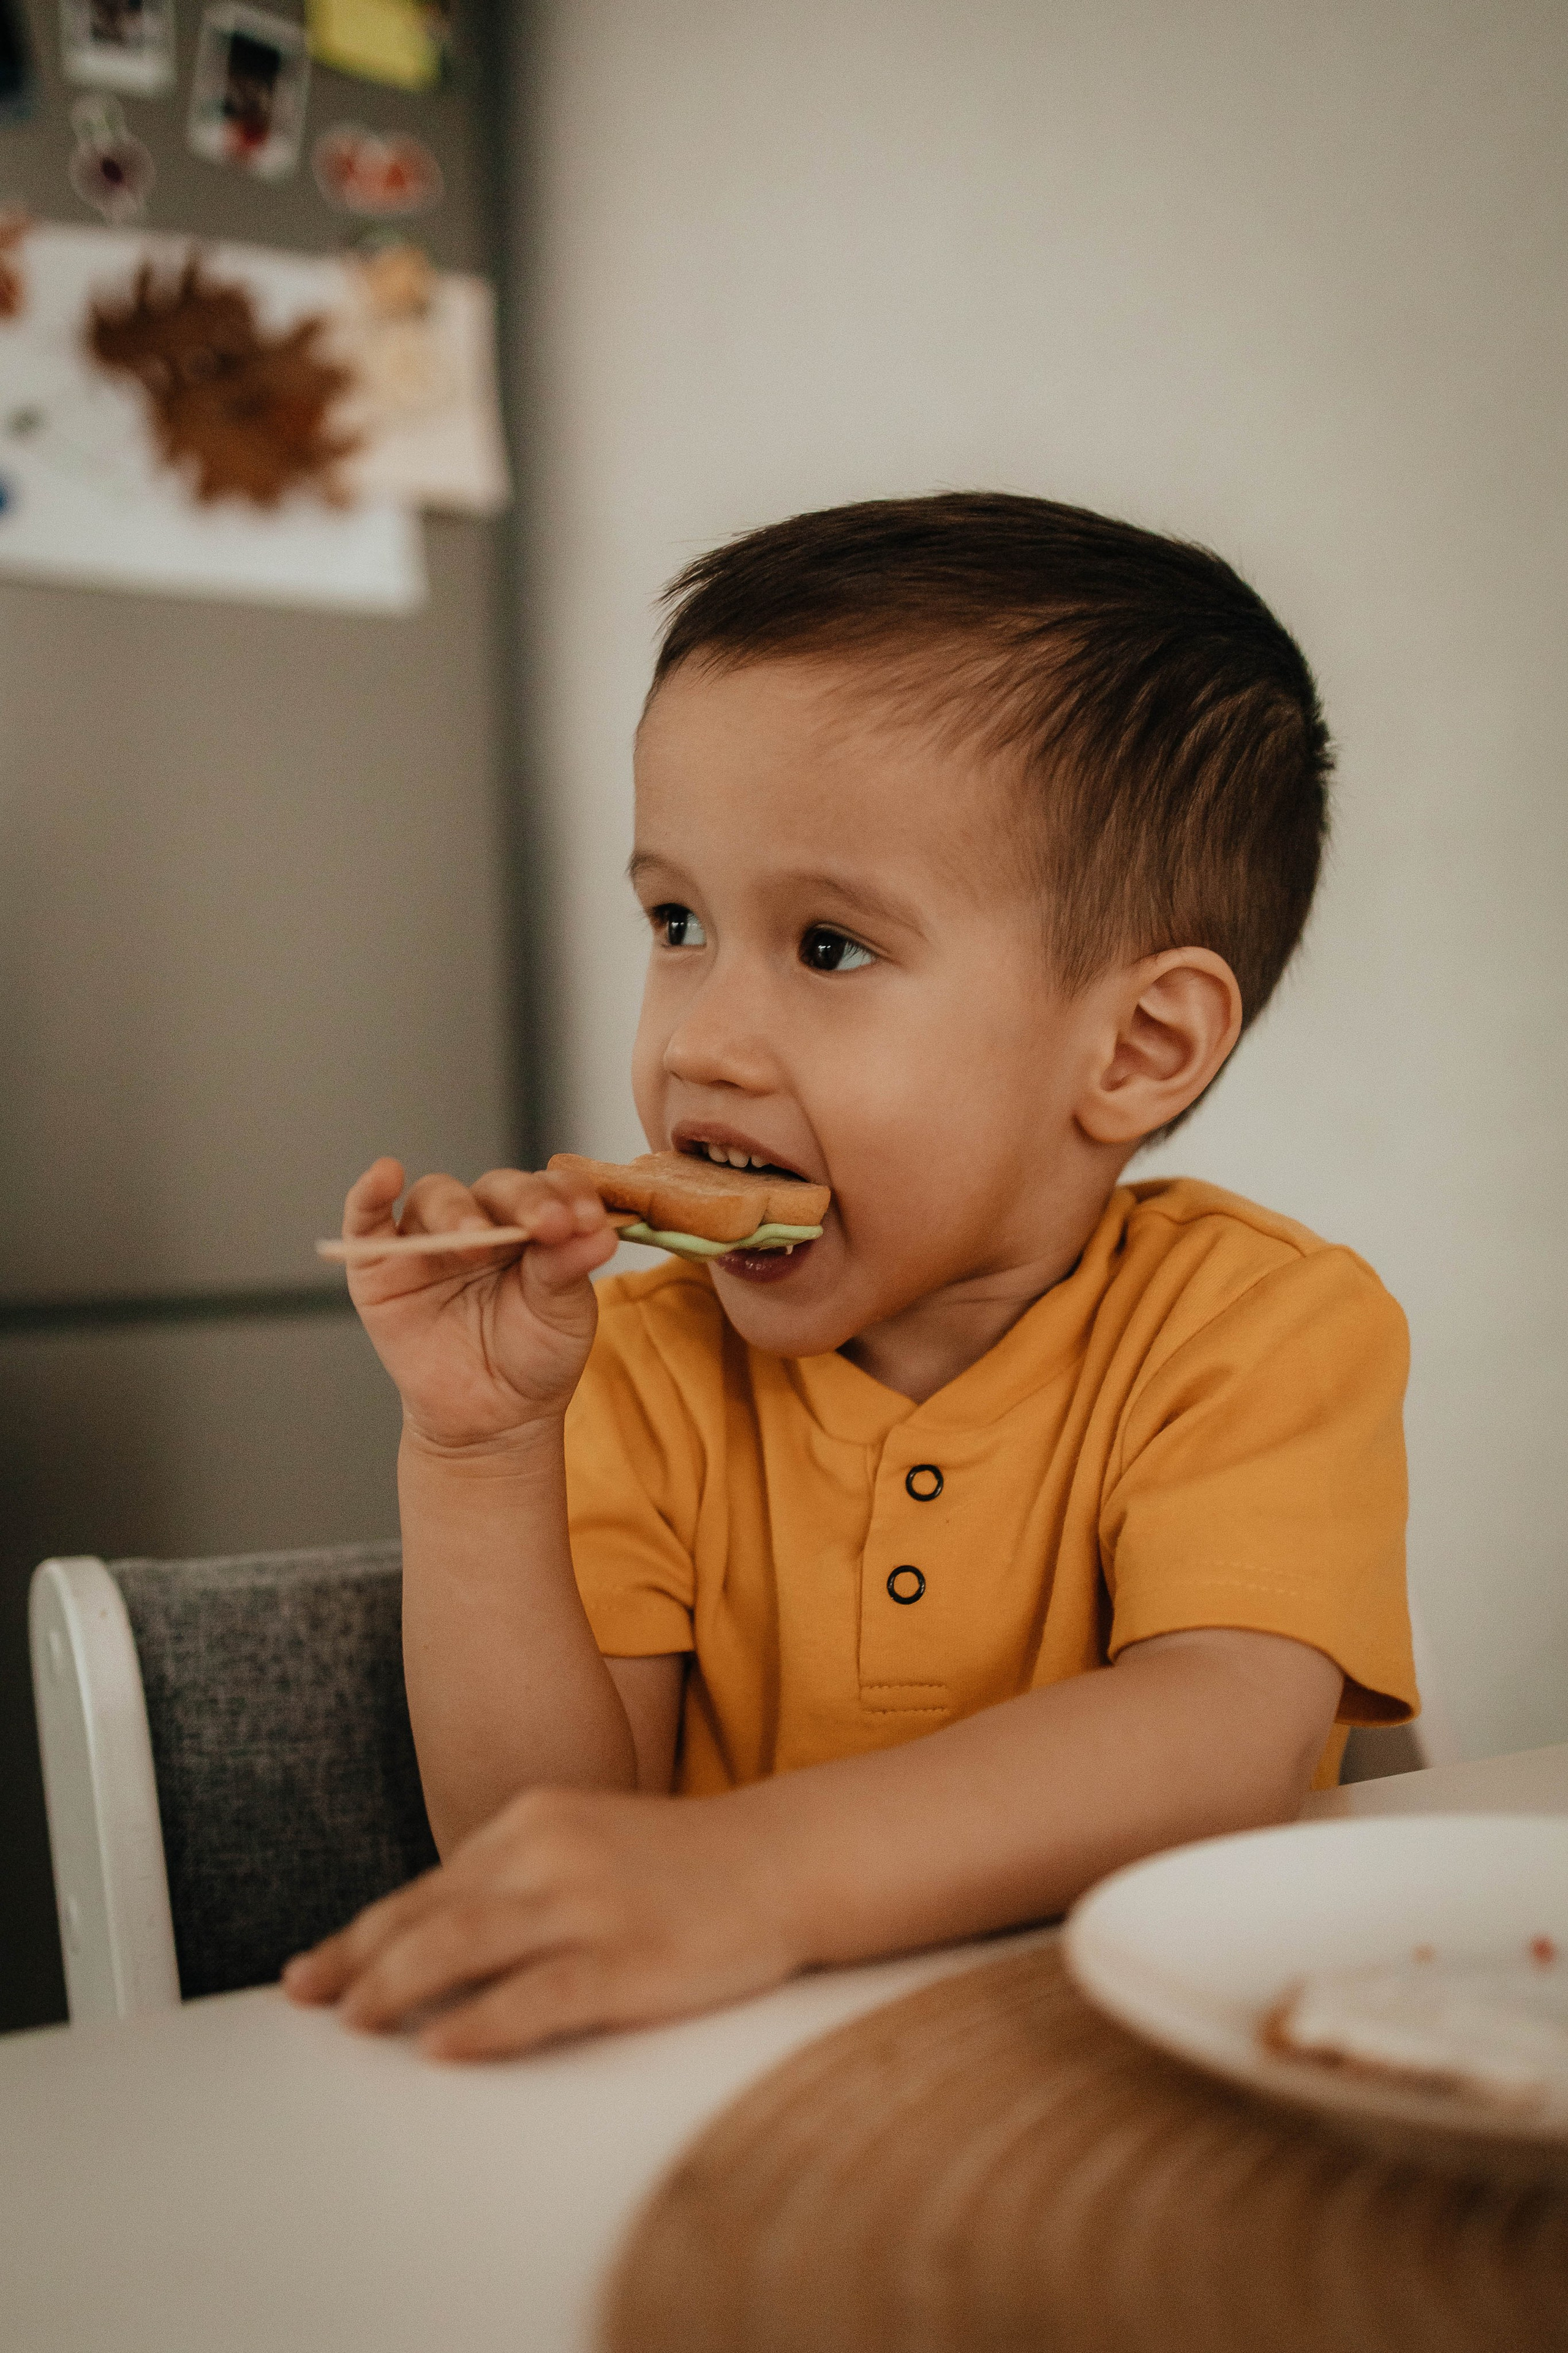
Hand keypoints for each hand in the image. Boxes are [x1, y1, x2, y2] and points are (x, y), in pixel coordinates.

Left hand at [281, 1785, 800, 2059]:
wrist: (784, 1859)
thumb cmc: (679, 1864)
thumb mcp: (584, 1841)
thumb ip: (514, 1879)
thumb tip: (430, 1940)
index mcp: (532, 1821)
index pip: (426, 1887)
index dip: (362, 1934)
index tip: (311, 1972)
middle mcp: (550, 1852)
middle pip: (429, 1914)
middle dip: (360, 1963)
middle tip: (311, 2004)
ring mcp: (590, 1905)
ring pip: (466, 1945)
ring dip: (399, 1988)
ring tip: (357, 2024)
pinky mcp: (630, 1959)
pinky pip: (539, 1996)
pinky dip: (482, 2024)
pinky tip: (442, 2050)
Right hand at [339, 1157, 620, 1449]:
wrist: (492, 1418)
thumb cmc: (533, 1355)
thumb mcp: (562, 1314)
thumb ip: (568, 1268)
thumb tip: (600, 1232)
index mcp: (533, 1222)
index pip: (552, 1188)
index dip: (569, 1195)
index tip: (588, 1220)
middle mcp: (483, 1219)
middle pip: (497, 1187)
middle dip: (523, 1201)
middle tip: (545, 1224)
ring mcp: (430, 1238)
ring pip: (436, 1197)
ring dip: (457, 1211)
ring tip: (475, 1241)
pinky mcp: (381, 1265)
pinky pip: (366, 1220)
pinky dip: (368, 1194)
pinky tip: (384, 1176)